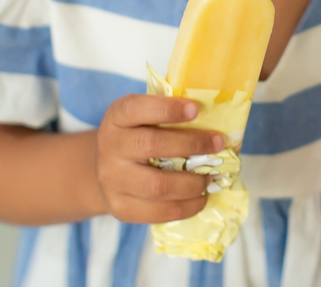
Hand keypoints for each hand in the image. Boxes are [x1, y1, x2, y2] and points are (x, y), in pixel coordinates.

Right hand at [95, 94, 224, 223]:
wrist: (103, 169)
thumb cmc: (136, 136)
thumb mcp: (142, 117)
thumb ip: (167, 115)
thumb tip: (213, 117)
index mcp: (117, 117)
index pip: (136, 108)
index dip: (166, 108)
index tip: (195, 109)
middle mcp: (110, 147)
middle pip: (151, 145)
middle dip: (191, 144)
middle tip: (218, 144)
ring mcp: (112, 180)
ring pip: (157, 186)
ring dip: (192, 183)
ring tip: (211, 177)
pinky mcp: (120, 208)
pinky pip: (158, 212)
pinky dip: (187, 207)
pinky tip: (200, 197)